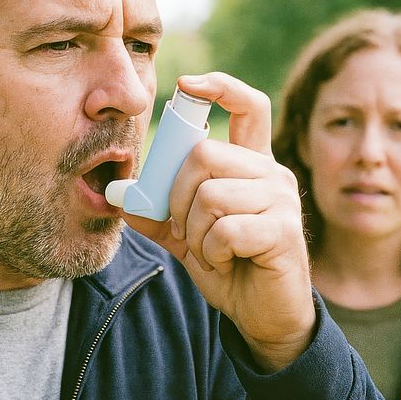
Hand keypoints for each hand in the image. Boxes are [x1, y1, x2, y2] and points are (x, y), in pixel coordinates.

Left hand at [123, 72, 314, 371]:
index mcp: (251, 163)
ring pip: (210, 194)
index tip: (187, 84)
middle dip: (177, 196)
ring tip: (208, 250)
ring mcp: (281, 199)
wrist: (264, 315)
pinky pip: (225, 228)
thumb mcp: (186, 236)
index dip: (220, 87)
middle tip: (183, 228)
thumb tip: (116, 195)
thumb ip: (156, 212)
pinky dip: (210, 251)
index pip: (248, 105)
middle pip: (204, 155)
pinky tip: (223, 262)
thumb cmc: (230, 267)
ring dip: (193, 231)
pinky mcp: (284, 229)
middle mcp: (271, 173)